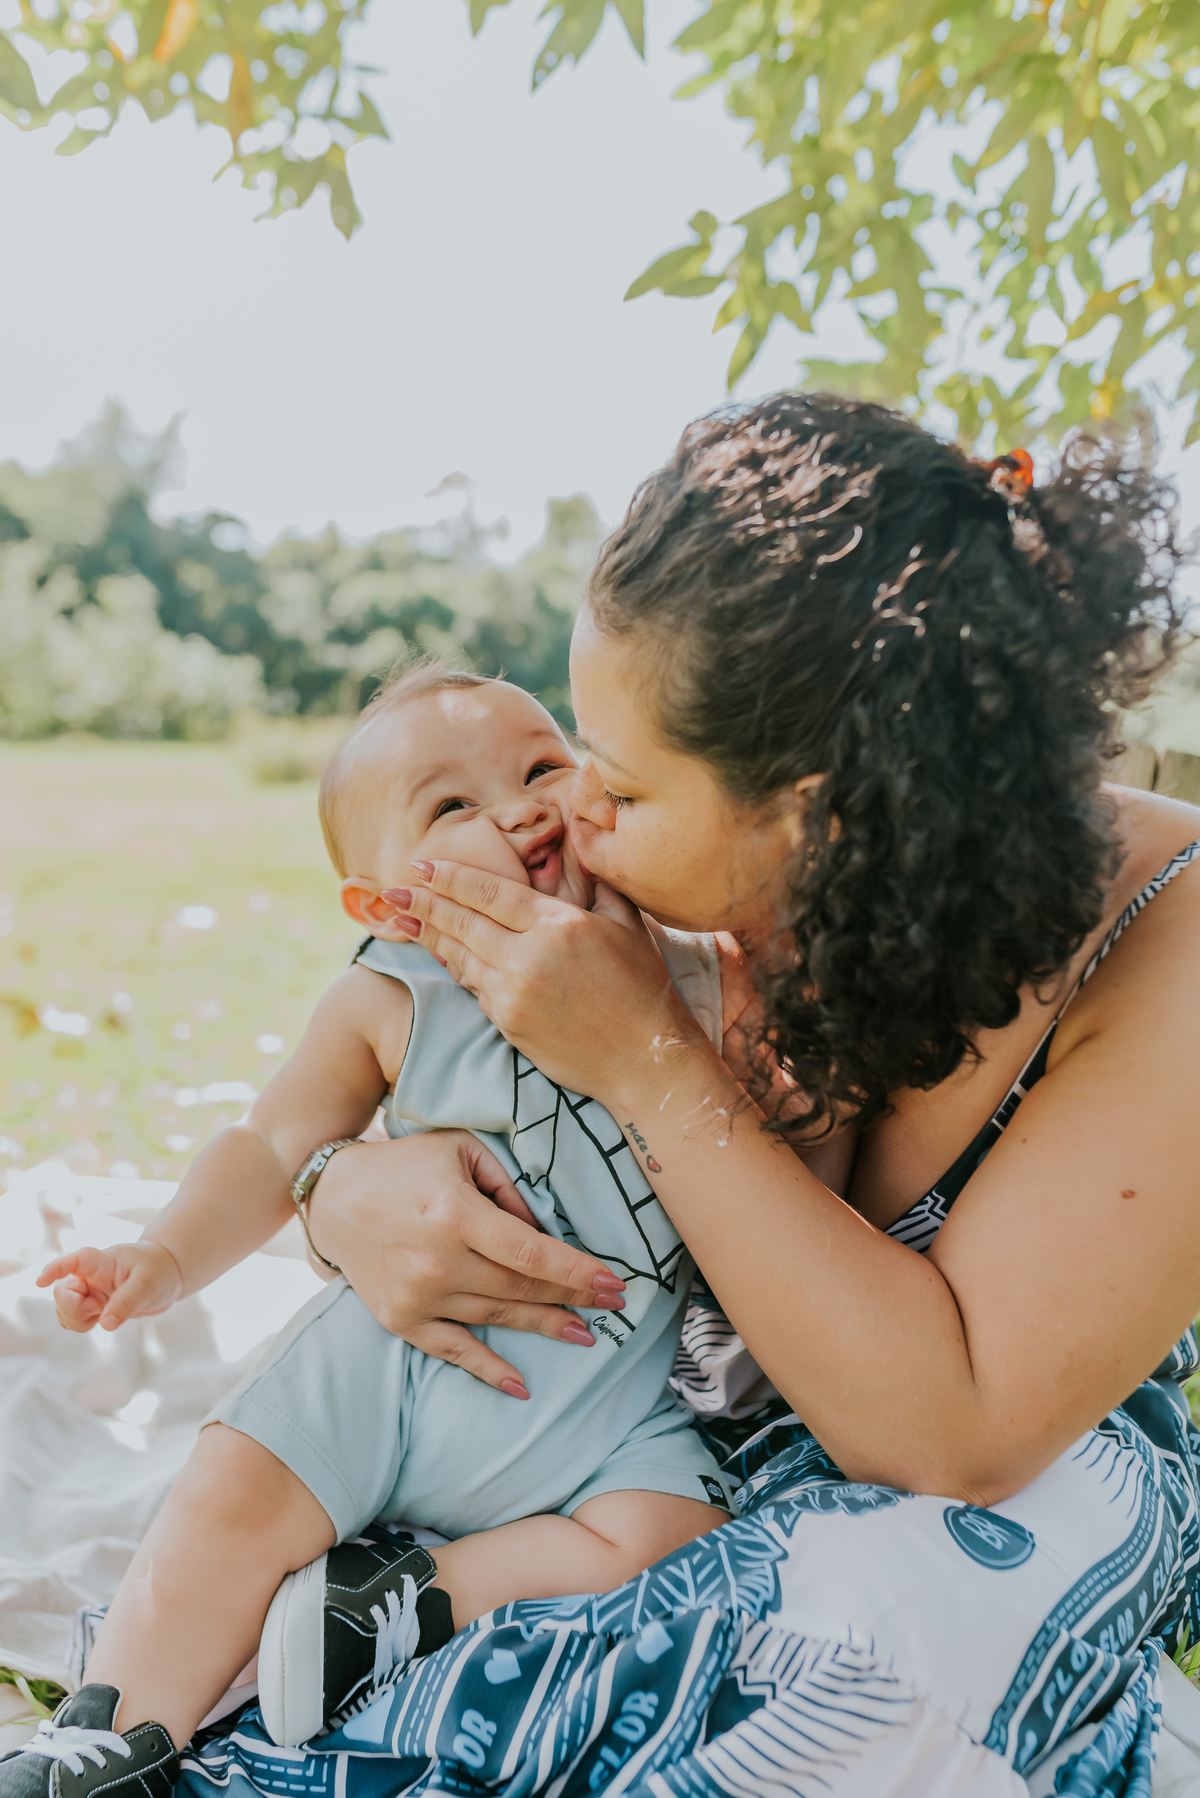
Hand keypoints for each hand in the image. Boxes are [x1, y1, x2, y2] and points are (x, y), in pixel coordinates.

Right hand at [37, 1241, 183, 1332]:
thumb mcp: (148, 1285)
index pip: (75, 1261)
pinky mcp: (91, 1306)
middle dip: (74, 1309)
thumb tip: (105, 1324)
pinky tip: (100, 1320)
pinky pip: (71, 1320)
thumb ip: (126, 1302)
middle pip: (62, 1293)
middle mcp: (89, 1276)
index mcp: (101, 1262)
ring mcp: (88, 1291)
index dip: (55, 1269)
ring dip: (78, 1319)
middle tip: (99, 1309)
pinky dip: (80, 1325)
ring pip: (64, 1310)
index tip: (40, 1282)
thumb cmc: (158, 1270)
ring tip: (106, 1313)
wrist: (168, 1276)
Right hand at [306, 1131, 627, 1393]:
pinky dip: (489, 1371)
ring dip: (545, 1327)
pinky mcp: (401, 1320)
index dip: (576, 1271)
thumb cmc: (405, 1166)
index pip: (531, 1252)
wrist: (333, 1198)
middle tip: (614, 1306)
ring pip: (496, 1318)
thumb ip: (507, 1186)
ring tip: (584, 1334)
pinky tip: (522, 1385)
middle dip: (573, 1298)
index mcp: (454, 1213)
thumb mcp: (460, 1151)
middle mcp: (437, 1261)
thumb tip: (542, 1229)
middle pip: (520, 1289)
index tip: (613, 1282)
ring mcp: (418, 1296)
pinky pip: (453, 1351)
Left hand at [380, 864, 704, 1100]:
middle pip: (462, 922)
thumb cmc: (643, 989)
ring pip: (460, 957)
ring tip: (402, 919)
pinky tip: (441, 956)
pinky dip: (455, 969)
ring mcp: (514, 993)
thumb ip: (596, 884)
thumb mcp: (627, 924)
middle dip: (423, 904)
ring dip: (429, 936)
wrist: (645, 1059)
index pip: (489, 892)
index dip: (450, 878)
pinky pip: (474, 988)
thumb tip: (578, 846)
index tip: (421, 867)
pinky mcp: (508, 1023)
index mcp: (559, 924)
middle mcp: (530, 956)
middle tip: (391, 891)